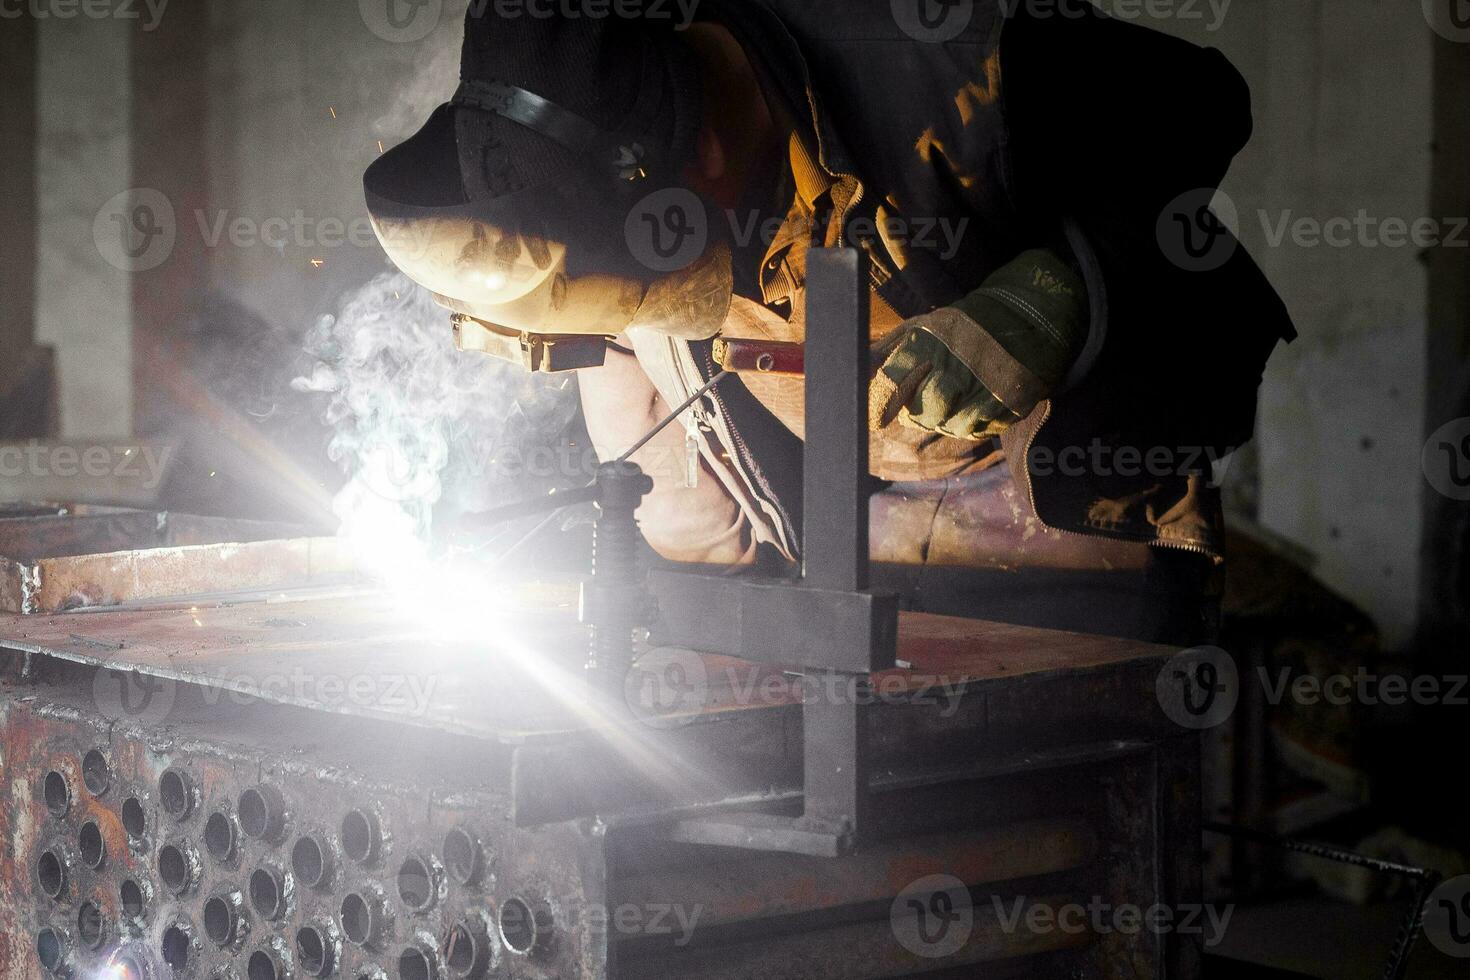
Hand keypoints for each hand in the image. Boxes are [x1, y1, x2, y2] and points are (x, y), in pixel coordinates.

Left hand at [869, 249, 1087, 439]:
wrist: (1028, 314)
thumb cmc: (965, 324)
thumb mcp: (925, 324)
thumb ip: (891, 346)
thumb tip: (861, 363)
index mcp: (931, 343)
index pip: (893, 382)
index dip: (883, 403)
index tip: (878, 415)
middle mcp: (957, 367)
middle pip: (923, 412)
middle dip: (918, 415)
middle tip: (921, 407)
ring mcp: (986, 388)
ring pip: (951, 426)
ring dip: (945, 422)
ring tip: (949, 406)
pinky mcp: (1012, 403)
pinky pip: (981, 431)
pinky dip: (971, 426)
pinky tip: (971, 409)